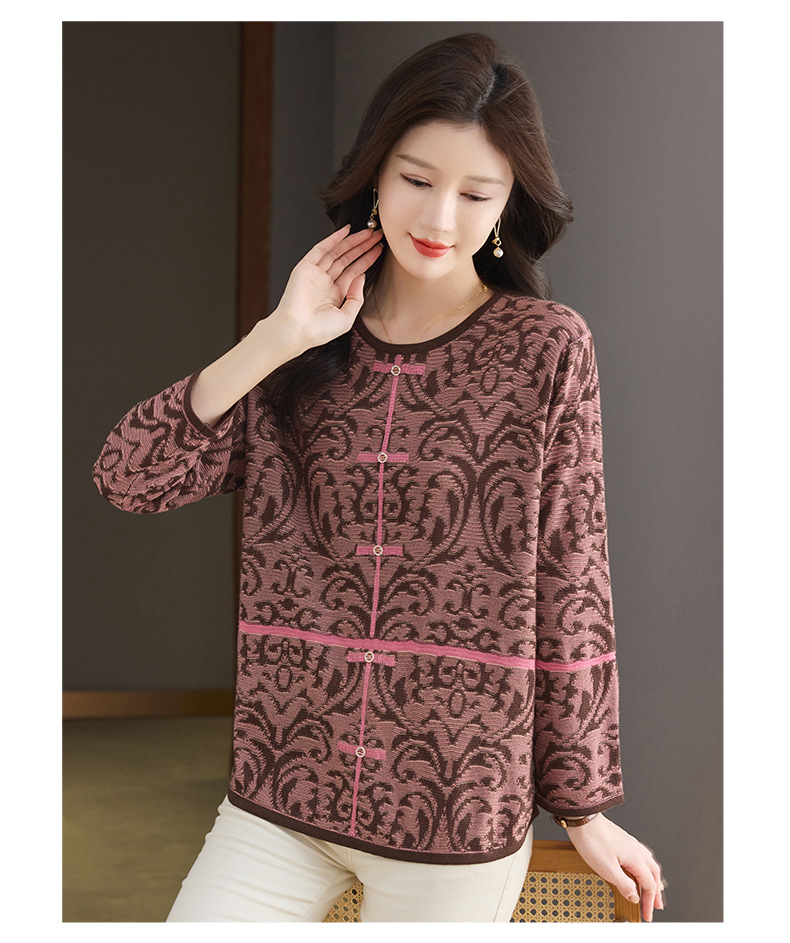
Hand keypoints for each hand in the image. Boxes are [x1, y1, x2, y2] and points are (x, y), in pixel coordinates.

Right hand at [268, 224, 383, 354]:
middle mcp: (325, 282)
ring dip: (353, 241)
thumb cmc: (319, 330)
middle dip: (363, 246)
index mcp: (335, 294)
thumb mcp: (347, 317)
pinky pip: (321, 249)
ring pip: (337, 252)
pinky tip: (346, 231)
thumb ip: (357, 297)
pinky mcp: (305, 268)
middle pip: (347, 259)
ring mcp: (315, 274)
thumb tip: (361, 277)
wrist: (297, 331)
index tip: (378, 249)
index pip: (354, 271)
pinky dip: (333, 239)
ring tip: (368, 232)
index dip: (367, 259)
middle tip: (377, 235)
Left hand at [562, 813, 664, 921]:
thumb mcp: (607, 870)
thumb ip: (624, 885)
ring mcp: (630, 844)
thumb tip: (635, 896)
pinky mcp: (623, 840)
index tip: (647, 915)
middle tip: (655, 906)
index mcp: (636, 858)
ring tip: (651, 890)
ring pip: (649, 865)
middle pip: (654, 875)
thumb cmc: (593, 840)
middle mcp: (637, 850)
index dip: (649, 902)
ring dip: (652, 880)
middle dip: (655, 892)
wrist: (583, 819)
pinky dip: (644, 869)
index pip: (649, 885)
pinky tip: (637, 869)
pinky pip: (641, 857)